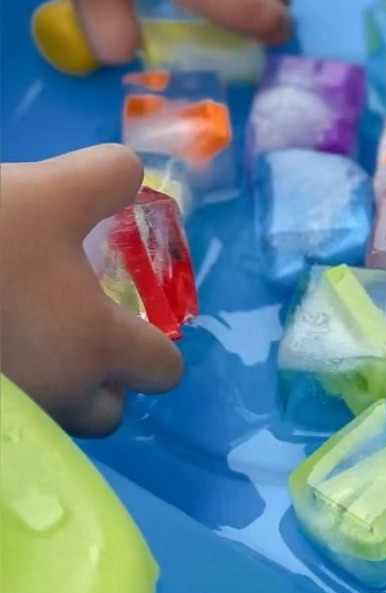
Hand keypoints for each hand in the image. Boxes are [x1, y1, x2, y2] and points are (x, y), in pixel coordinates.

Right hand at [0, 145, 182, 435]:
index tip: (132, 320)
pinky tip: (0, 338)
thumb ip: (107, 178)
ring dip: (53, 385)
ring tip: (28, 331)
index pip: (162, 370)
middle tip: (80, 337)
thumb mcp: (52, 187)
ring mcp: (13, 410)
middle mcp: (58, 394)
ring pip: (53, 416)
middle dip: (103, 382)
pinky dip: (12, 384)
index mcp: (96, 345)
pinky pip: (12, 408)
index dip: (156, 345)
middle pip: (106, 413)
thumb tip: (129, 176)